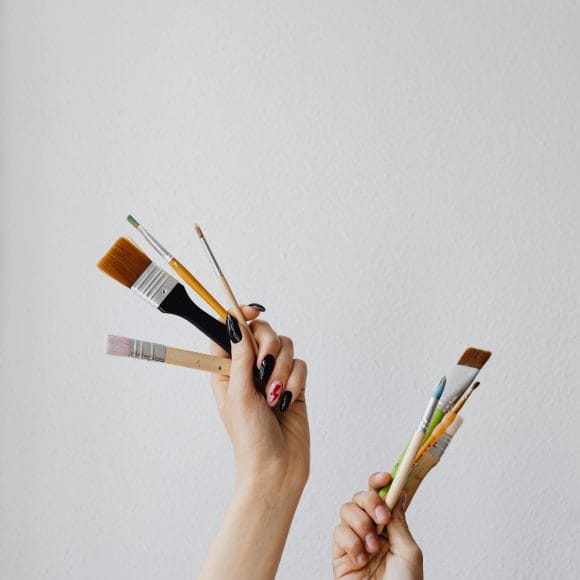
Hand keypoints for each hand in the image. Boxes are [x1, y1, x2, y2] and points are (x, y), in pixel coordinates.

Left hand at [210, 306, 308, 493]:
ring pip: (285, 346)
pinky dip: (296, 381)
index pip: (229, 331)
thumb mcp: (238, 394)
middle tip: (264, 368)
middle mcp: (250, 369)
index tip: (251, 311)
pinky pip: (301, 365)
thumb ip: (240, 356)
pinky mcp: (294, 384)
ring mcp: (274, 376)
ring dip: (282, 370)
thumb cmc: (250, 438)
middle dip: (268, 346)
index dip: (238, 316)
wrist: (278, 467)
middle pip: (262, 332)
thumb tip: (235, 324)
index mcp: (228, 370)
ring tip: (275, 396)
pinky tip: (288, 401)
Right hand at [332, 472, 422, 579]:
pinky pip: (338, 532)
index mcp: (390, 530)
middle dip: (370, 501)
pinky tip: (360, 560)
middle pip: (360, 497)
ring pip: (346, 510)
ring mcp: (354, 542)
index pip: (381, 497)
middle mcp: (371, 532)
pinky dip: (351, 543)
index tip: (385, 476)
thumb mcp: (409, 552)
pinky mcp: (339, 555)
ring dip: (361, 525)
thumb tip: (397, 492)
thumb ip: (398, 521)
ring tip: (372, 548)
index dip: (380, 482)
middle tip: (380, 518)